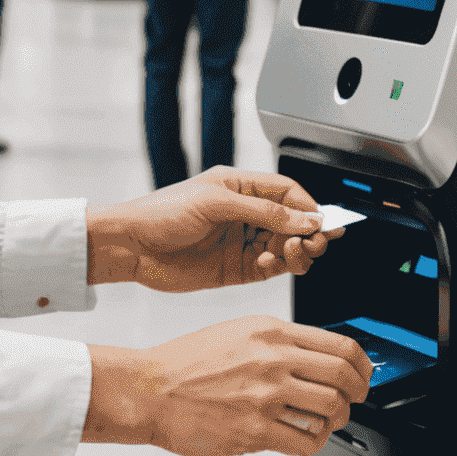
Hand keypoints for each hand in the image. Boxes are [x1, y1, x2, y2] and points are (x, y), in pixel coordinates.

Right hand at [85, 316, 372, 455]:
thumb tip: (317, 359)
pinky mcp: (254, 429)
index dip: (362, 365)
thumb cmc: (188, 361)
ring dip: (338, 419)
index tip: (362, 375)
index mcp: (270, 331)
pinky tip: (304, 436)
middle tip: (353, 400)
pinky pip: (306, 440)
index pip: (340, 345)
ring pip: (331, 408)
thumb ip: (278, 342)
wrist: (150, 388)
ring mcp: (264, 395)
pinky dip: (315, 441)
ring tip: (326, 421)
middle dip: (359, 393)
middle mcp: (272, 359)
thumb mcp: (238, 332)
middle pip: (343, 377)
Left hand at [88, 167, 338, 293]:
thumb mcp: (216, 203)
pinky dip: (278, 266)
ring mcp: (240, 241)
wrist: (132, 246)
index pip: (286, 193)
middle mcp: (243, 214)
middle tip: (318, 242)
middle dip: (308, 231)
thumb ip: (262, 212)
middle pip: (291, 221)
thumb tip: (304, 218)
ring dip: (296, 250)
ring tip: (294, 253)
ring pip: (284, 245)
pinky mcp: (236, 268)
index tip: (324, 221)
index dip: (308, 205)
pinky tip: (272, 263)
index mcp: (239, 187)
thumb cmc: (162, 212)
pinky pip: (269, 267)